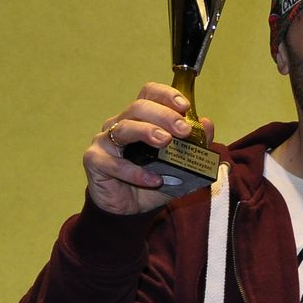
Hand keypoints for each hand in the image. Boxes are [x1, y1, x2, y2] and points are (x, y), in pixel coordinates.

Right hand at [85, 84, 210, 215]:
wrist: (131, 208)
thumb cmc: (154, 180)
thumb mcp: (182, 166)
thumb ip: (195, 146)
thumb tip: (207, 124)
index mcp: (142, 119)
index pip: (149, 94)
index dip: (166, 95)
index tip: (185, 106)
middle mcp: (121, 124)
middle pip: (138, 107)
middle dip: (163, 115)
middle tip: (183, 129)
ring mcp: (105, 141)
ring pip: (124, 128)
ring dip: (147, 132)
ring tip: (166, 141)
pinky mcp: (95, 160)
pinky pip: (113, 162)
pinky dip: (135, 172)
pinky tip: (154, 180)